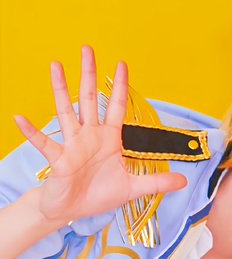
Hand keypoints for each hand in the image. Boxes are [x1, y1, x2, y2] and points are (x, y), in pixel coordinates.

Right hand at [15, 46, 185, 227]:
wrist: (72, 210)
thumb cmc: (99, 195)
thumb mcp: (133, 188)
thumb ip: (157, 182)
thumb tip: (184, 180)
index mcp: (109, 139)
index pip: (116, 107)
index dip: (119, 86)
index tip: (121, 63)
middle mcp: (89, 136)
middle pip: (89, 99)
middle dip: (89, 74)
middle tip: (87, 48)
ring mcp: (72, 145)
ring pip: (66, 111)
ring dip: (60, 89)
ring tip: (55, 65)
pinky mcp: (58, 159)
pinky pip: (43, 143)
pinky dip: (31, 132)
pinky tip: (19, 118)